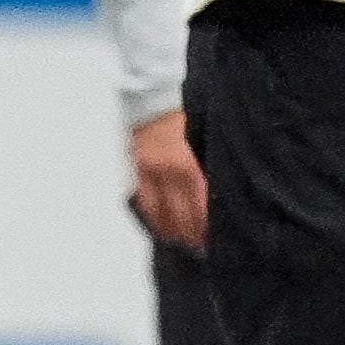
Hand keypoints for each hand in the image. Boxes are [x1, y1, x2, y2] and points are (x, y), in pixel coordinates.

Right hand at [128, 108, 208, 254]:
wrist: (148, 100)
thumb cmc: (176, 115)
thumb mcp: (198, 138)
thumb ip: (201, 166)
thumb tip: (211, 192)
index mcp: (185, 164)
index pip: (198, 204)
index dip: (204, 223)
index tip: (210, 235)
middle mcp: (165, 173)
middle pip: (179, 214)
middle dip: (190, 232)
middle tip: (199, 244)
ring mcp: (147, 174)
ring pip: (158, 212)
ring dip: (170, 229)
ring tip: (179, 240)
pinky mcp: (134, 172)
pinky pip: (142, 202)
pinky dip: (151, 216)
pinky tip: (158, 224)